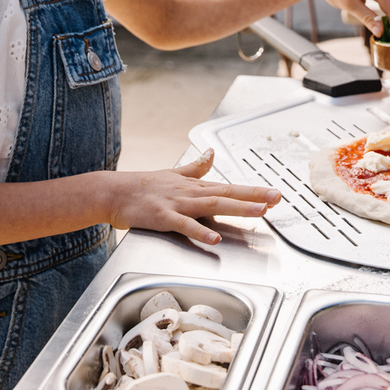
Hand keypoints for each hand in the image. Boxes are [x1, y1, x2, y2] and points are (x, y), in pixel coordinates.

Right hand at [107, 150, 281, 244]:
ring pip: (212, 205)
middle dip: (254, 197)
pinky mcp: (163, 217)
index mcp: (194, 186)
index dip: (253, 190)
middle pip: (227, 194)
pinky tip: (215, 237)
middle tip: (276, 198)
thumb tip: (210, 153)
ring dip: (237, 208)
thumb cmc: (143, 186)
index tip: (274, 193)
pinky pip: (184, 225)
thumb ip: (195, 167)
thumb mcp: (173, 173)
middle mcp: (190, 193)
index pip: (229, 186)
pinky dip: (200, 231)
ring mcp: (177, 204)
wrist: (113, 192)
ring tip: (258, 213)